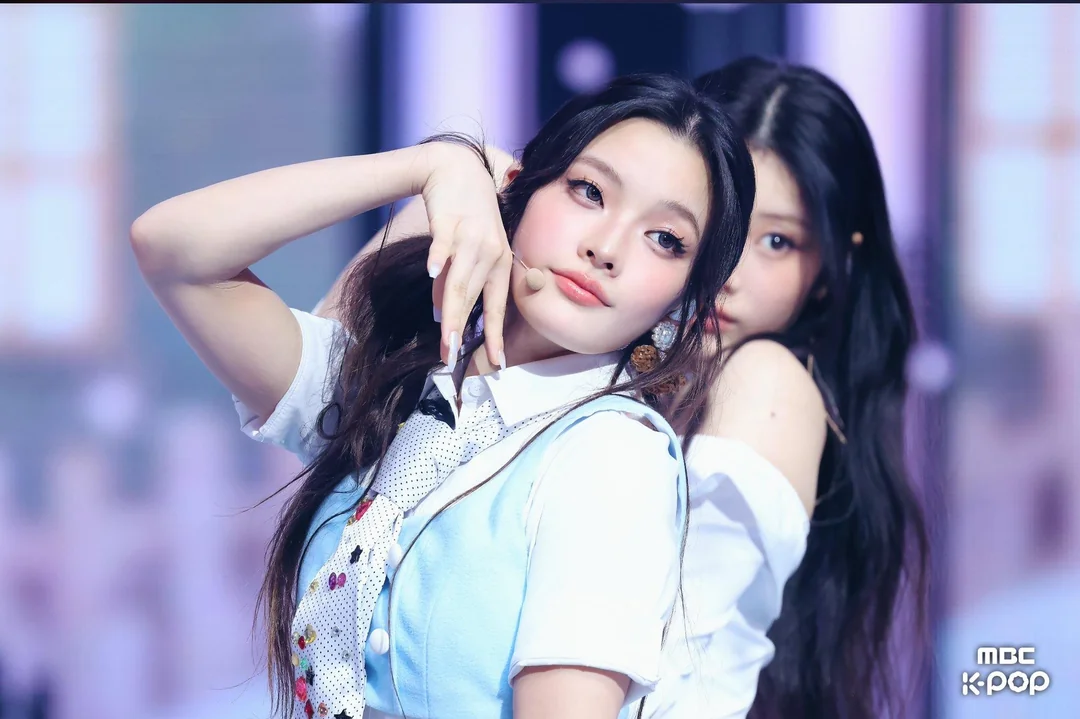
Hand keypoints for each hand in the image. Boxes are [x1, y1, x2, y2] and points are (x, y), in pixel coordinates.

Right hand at [421, 142, 514, 370]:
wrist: (455, 167)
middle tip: (452, 358)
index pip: (497, 306)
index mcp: (499, 262)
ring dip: (452, 311)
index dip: (495, 335)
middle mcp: (491, 252)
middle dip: (462, 332)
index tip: (497, 362)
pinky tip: (432, 275)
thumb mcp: (472, 249)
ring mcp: (472, 237)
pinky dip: (438, 259)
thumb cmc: (466, 212)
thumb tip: (445, 313)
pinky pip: (444, 245)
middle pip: (473, 299)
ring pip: (459, 281)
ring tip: (446, 338)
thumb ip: (460, 281)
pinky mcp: (450, 222)